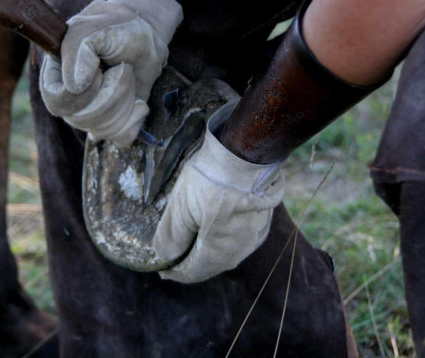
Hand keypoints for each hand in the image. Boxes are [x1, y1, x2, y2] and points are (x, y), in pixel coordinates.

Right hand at [40, 0, 182, 144]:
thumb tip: (74, 86)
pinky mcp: (111, 123)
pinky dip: (135, 120)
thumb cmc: (119, 28)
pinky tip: (139, 102)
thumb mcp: (96, 27)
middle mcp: (68, 97)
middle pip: (81, 120)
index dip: (81, 93)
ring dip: (125, 101)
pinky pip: (119, 137)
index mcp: (56, 72)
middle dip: (111, 94)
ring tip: (129, 77)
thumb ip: (77, 49)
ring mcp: (88, 113)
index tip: (99, 70)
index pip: (56, 101)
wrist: (147, 37)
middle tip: (122, 69)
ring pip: (102, 129)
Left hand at [153, 100, 284, 282]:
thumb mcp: (180, 206)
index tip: (163, 270)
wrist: (246, 152)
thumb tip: (165, 257)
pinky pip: (238, 242)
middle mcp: (239, 250)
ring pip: (226, 255)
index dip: (176, 273)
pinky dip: (221, 242)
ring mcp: (253, 237)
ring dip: (206, 254)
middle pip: (211, 266)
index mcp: (218, 250)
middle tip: (174, 259)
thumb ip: (172, 237)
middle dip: (191, 264)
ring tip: (191, 247)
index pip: (194, 272)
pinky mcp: (261, 223)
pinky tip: (213, 232)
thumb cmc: (210, 178)